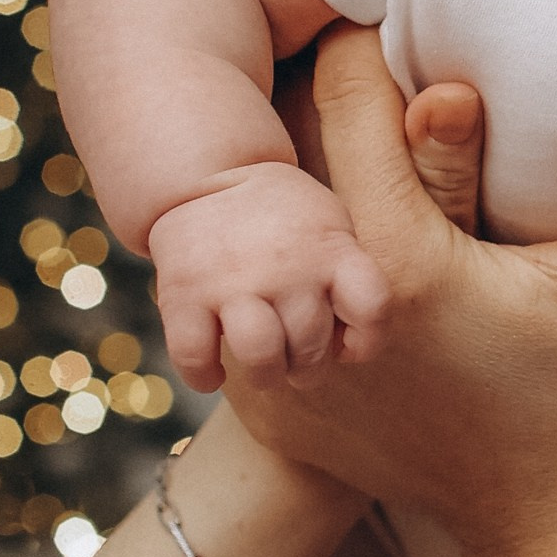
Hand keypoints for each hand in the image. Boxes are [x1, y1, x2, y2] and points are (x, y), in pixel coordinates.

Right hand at [148, 163, 391, 392]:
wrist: (204, 180)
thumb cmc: (283, 223)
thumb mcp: (330, 230)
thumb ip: (347, 282)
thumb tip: (345, 351)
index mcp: (331, 251)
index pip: (372, 306)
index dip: (367, 340)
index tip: (347, 345)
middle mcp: (287, 268)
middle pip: (311, 346)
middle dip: (305, 367)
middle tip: (292, 357)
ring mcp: (233, 282)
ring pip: (261, 357)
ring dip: (264, 375)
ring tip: (260, 366)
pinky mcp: (184, 293)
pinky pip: (194, 356)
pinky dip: (204, 377)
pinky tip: (212, 371)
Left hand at [224, 28, 556, 556]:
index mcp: (401, 266)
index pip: (348, 102)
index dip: (375, 52)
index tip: (404, 33)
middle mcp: (322, 315)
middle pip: (291, 157)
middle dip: (337, 118)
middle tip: (379, 87)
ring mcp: (286, 373)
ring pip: (262, 236)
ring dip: (304, 197)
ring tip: (351, 171)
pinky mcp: (277, 414)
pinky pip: (253, 310)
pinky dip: (284, 276)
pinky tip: (328, 260)